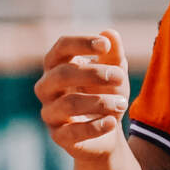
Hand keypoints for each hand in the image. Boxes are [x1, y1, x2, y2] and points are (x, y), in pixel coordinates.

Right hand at [36, 30, 129, 158]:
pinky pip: (73, 132)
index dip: (81, 43)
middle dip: (94, 73)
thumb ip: (113, 55)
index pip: (61, 47)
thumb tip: (110, 33)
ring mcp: (50, 112)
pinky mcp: (58, 136)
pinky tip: (112, 122)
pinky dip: (96, 126)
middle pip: (62, 74)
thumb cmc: (105, 93)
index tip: (105, 45)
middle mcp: (47, 87)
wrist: (107, 131)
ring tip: (122, 103)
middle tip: (119, 77)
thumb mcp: (114, 72)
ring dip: (100, 102)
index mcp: (57, 65)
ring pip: (69, 103)